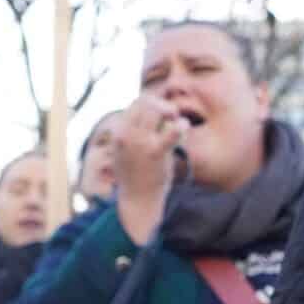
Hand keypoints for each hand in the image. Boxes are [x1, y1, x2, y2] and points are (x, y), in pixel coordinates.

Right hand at [109, 95, 184, 245]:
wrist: (137, 201)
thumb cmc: (135, 174)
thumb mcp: (125, 150)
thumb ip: (134, 130)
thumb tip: (153, 112)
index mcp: (119, 132)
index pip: (137, 103)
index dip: (153, 103)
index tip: (163, 114)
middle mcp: (126, 134)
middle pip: (148, 102)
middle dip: (164, 106)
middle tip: (174, 116)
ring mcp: (140, 142)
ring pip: (159, 111)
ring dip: (172, 114)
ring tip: (179, 126)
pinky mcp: (156, 152)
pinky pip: (172, 131)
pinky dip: (181, 126)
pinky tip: (184, 127)